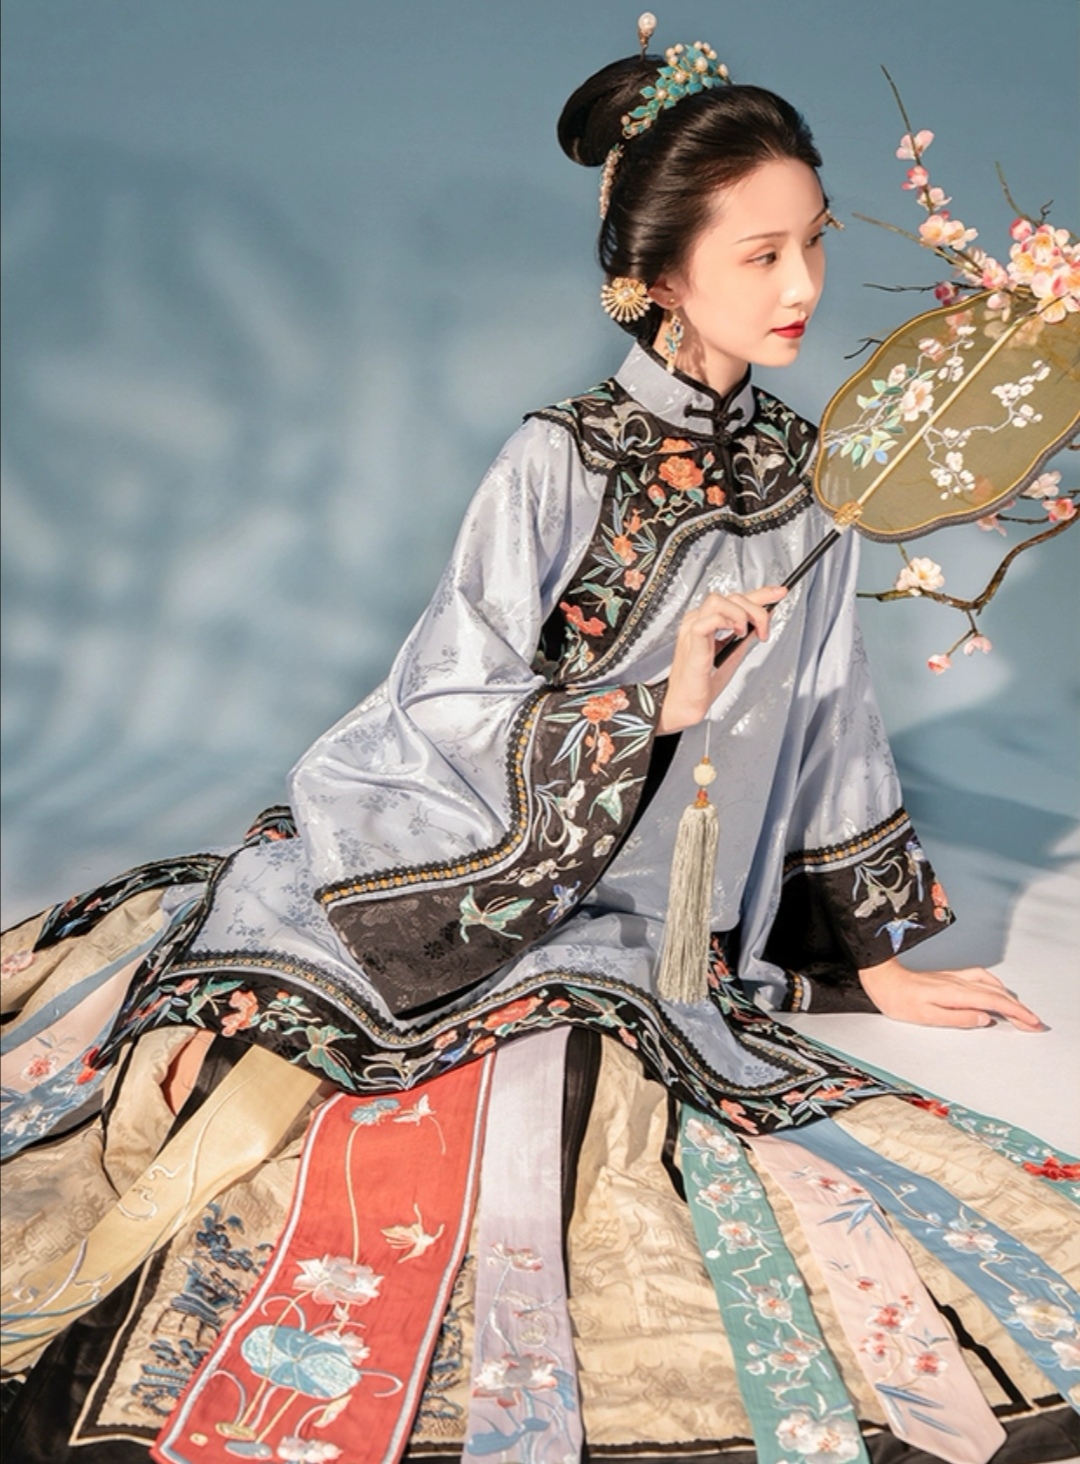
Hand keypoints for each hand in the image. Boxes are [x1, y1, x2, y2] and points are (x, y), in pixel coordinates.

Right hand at [658, 586, 786, 734]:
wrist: (688, 703)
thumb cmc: (704, 683)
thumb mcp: (734, 653)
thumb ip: (747, 635)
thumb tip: (761, 621)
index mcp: (707, 622)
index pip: (735, 598)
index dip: (760, 593)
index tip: (779, 592)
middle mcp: (698, 620)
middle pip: (731, 596)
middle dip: (756, 610)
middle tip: (764, 631)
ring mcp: (692, 628)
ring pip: (718, 600)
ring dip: (740, 614)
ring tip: (744, 633)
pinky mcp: (691, 640)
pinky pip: (708, 619)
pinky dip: (726, 622)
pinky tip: (735, 634)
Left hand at [857, 957, 1045, 1030]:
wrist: (883, 980)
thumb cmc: (899, 999)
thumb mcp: (927, 1017)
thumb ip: (958, 1018)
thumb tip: (984, 1019)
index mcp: (955, 993)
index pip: (994, 1002)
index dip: (1017, 1013)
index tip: (1031, 1022)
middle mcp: (958, 982)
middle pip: (998, 993)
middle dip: (1019, 1009)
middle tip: (1034, 1023)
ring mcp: (955, 977)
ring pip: (992, 984)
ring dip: (1009, 998)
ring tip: (1020, 1012)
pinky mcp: (950, 977)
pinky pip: (981, 978)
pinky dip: (996, 986)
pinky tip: (997, 990)